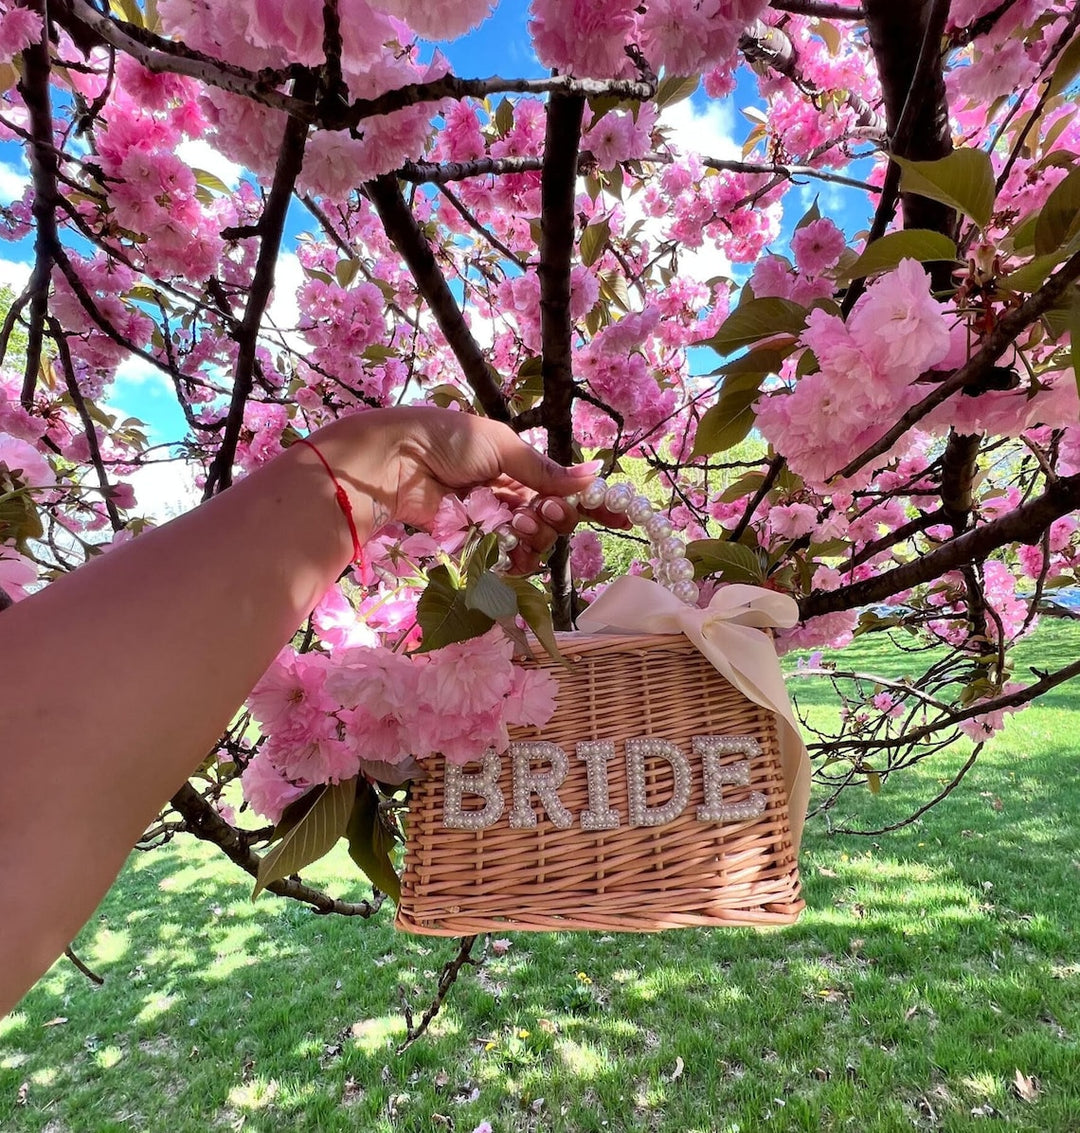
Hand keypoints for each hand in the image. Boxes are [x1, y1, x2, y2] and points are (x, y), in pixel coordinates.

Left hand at [309, 407, 629, 571]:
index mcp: (517, 465)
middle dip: (559, 518)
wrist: (396, 462)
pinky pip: (509, 560)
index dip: (592, 502)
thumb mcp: (502, 445)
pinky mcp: (474, 545)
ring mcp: (493, 523)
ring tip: (523, 524)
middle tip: (546, 510)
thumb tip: (594, 474)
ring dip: (539, 536)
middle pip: (555, 520)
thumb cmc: (446, 440)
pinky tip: (516, 549)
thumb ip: (546, 469)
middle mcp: (509, 496)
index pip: (564, 487)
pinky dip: (519, 559)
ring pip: (536, 542)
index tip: (622, 514)